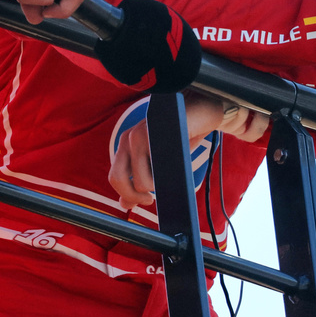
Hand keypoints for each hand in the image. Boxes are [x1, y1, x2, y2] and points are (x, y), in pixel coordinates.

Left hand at [108, 93, 225, 210]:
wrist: (200, 111)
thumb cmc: (179, 137)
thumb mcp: (156, 161)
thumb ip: (138, 180)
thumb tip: (124, 204)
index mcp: (126, 144)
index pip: (115, 178)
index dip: (128, 195)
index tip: (146, 199)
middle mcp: (129, 138)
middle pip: (119, 179)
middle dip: (136, 196)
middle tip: (151, 198)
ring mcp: (142, 134)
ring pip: (141, 180)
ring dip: (158, 187)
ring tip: (169, 177)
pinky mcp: (159, 133)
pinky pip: (159, 167)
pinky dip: (168, 176)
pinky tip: (175, 169)